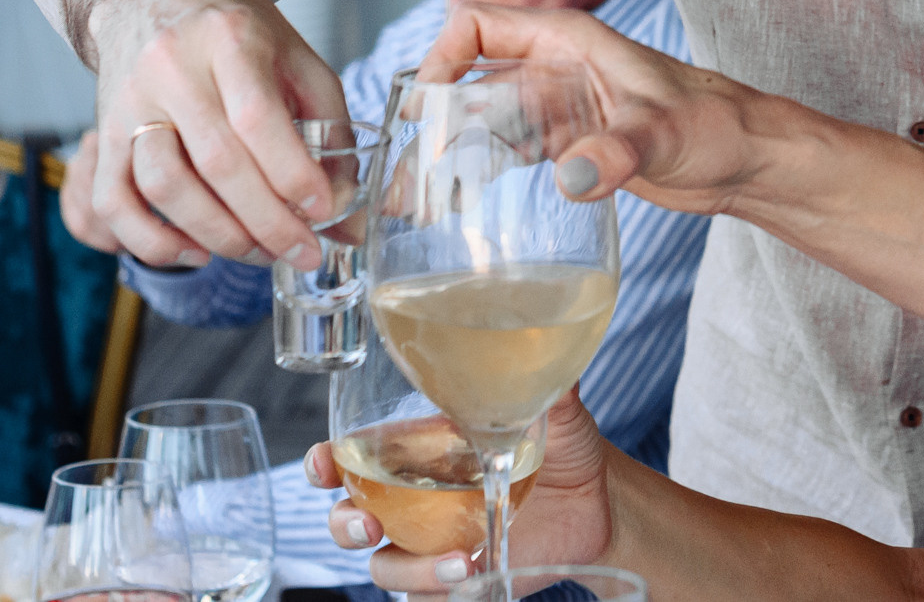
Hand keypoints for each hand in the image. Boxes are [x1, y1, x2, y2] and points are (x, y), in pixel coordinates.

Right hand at [68, 0, 348, 271]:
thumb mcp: (296, 57)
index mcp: (230, 39)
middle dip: (267, 222)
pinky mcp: (103, 133)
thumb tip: (348, 210)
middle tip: (302, 251)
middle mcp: (172, 68)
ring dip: (216, 235)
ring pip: (164, 186)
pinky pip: (113, 202)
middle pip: (217, 162)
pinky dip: (152, 240)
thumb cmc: (236, 32)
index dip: (293, 174)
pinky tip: (196, 252)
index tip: (324, 211)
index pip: (258, 118)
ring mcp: (129, 101)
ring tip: (258, 252)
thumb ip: (332, 128)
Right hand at [312, 390, 615, 599]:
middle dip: (345, 524)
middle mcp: (416, 498)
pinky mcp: (457, 577)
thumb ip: (548, 393)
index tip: (324, 463)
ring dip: (412, 569)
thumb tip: (549, 348)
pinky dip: (439, 595)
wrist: (599, 505)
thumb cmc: (565, 451)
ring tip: (462, 565)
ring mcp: (432, 542)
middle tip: (370, 526)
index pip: (353, 454)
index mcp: (422, 450)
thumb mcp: (559, 419)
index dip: (326, 462)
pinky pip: (427, 597)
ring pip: (386, 565)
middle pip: (349, 516)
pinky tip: (474, 583)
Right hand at [423, 2, 776, 211]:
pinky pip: (507, 153)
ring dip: (446, 156)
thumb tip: (573, 176)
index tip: (422, 112)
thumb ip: (620, 151)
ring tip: (411, 204)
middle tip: (401, 177)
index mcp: (569, 41)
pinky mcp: (569, 146)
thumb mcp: (667, 134)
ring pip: (482, 122)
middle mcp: (554, 68)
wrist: (748, 160)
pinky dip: (477, 175)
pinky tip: (454, 208)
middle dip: (430, 122)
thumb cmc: (718, 125)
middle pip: (469, 80)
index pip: (478, 25)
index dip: (441, 59)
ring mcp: (559, 109)